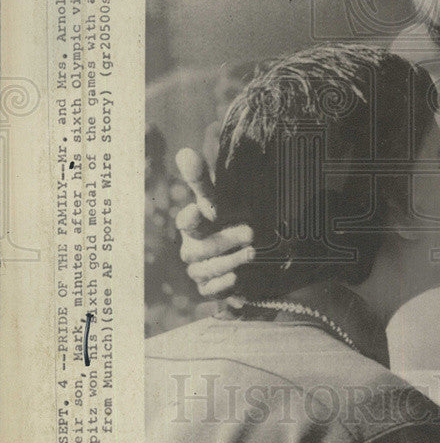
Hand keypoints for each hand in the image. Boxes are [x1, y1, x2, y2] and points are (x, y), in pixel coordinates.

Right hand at [175, 148, 254, 297]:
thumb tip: (184, 152)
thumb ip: (201, 179)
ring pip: (206, 270)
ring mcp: (199, 270)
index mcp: (193, 225)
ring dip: (229, 262)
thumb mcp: (218, 198)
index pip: (186, 221)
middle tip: (250, 232)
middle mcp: (192, 248)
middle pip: (199, 248)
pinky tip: (237, 279)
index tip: (198, 210)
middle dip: (224, 240)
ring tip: (252, 254)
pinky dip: (222, 285)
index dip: (190, 217)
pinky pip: (211, 291)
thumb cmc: (225, 220)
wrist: (242, 251)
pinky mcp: (210, 288)